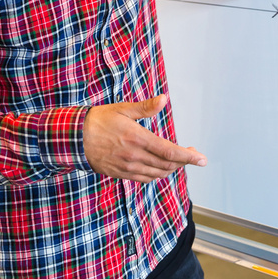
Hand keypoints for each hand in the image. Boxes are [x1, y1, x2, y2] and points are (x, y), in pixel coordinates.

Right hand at [83, 95, 206, 182]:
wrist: (74, 138)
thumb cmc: (99, 120)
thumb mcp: (123, 109)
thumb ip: (146, 108)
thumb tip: (164, 99)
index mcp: (137, 139)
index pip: (170, 152)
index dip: (189, 157)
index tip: (202, 159)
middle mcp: (134, 156)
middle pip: (167, 165)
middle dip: (184, 161)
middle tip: (193, 154)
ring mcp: (127, 168)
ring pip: (157, 174)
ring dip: (171, 169)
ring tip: (179, 159)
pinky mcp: (120, 174)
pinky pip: (144, 179)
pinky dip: (157, 175)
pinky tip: (160, 167)